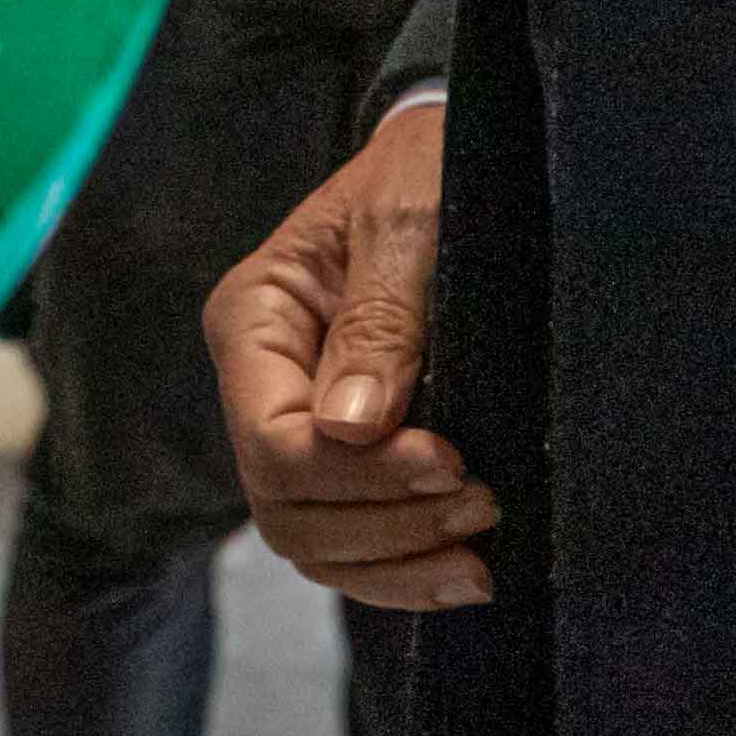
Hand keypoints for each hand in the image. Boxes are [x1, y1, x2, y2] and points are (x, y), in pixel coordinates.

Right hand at [204, 97, 498, 609]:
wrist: (442, 162)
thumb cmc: (424, 171)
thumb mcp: (407, 220)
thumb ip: (381, 319)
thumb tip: (351, 429)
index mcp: (252, 320)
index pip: (273, 440)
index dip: (358, 473)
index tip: (452, 461)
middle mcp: (259, 383)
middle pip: (286, 506)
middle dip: (383, 526)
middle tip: (483, 504)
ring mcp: (295, 424)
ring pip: (311, 541)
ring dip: (394, 561)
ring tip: (481, 556)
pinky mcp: (342, 455)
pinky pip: (348, 541)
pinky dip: (398, 571)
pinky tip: (462, 573)